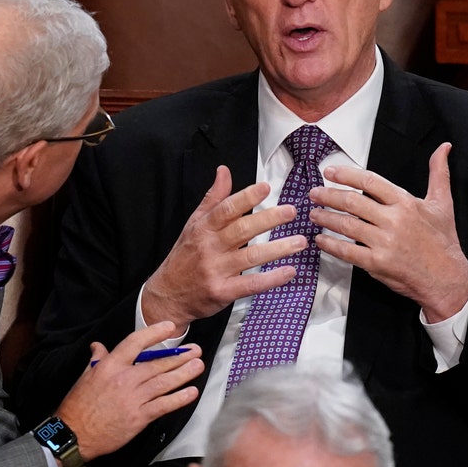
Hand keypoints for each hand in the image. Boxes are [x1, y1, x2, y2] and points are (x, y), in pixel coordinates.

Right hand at [56, 321, 203, 460]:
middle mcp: (124, 379)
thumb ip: (97, 359)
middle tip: (195, 350)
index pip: (136, 343)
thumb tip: (98, 346)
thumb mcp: (85, 377)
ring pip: (164, 382)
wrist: (74, 435)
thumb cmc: (78, 406)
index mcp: (110, 366)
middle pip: (158, 364)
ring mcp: (133, 399)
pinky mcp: (139, 417)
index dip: (154, 333)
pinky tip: (191, 392)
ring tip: (198, 365)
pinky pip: (164, 405)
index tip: (169, 327)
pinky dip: (179, 398)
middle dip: (180, 356)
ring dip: (184, 373)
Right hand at [142, 165, 306, 333]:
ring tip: (300, 242)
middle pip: (242, 230)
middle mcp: (210, 247)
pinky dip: (272, 279)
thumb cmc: (185, 256)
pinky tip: (289, 272)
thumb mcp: (193, 224)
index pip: (226, 209)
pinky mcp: (222, 292)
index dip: (246, 197)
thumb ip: (213, 199)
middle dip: (269, 219)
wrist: (167, 294)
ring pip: (251, 257)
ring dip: (278, 249)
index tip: (266, 187)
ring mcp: (216, 270)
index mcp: (204, 228)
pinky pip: (251, 284)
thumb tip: (224, 171)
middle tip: (291, 212)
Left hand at [308, 142, 467, 322]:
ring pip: (347, 225)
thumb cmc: (443, 241)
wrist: (447, 277)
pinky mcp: (377, 263)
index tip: (330, 172)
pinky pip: (347, 251)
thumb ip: (439, 173)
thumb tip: (444, 148)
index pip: (370, 182)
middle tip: (315, 193)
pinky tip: (321, 240)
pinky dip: (331, 245)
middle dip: (329, 195)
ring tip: (313, 214)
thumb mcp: (443, 203)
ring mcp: (384, 242)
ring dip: (326, 218)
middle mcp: (394, 220)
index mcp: (406, 203)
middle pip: (353, 202)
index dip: (347, 175)